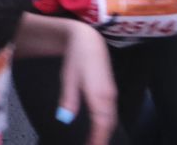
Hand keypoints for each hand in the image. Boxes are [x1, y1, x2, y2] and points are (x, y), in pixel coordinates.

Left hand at [57, 22, 116, 144]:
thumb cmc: (77, 58)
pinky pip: (112, 113)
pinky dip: (107, 124)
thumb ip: (68, 100)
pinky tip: (100, 128)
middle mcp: (109, 96)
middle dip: (102, 139)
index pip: (101, 124)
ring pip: (112, 119)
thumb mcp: (68, 78)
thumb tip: (64, 119)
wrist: (89, 41)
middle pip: (109, 125)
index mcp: (98, 95)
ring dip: (105, 133)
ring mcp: (112, 94)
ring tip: (95, 142)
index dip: (98, 139)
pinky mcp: (111, 91)